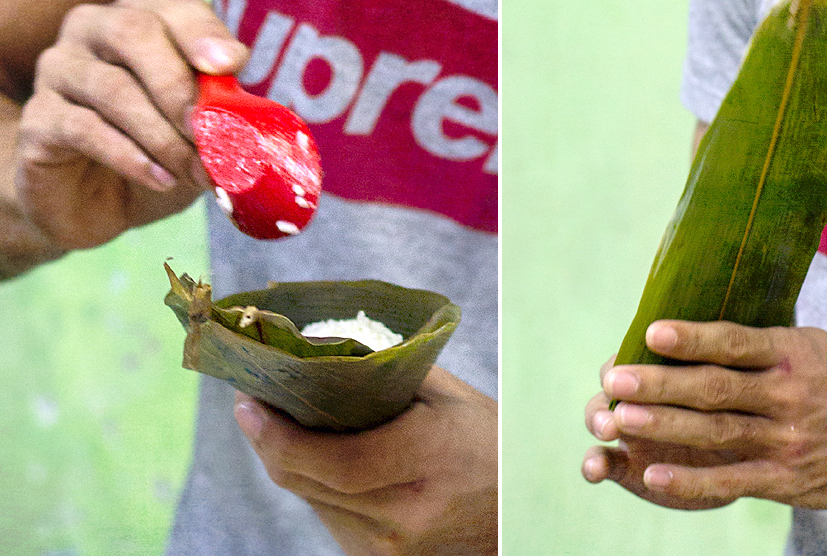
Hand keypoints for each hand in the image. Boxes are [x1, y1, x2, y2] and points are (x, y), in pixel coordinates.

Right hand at [15, 0, 247, 249]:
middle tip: (209, 132)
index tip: (231, 65)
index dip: (203, 32)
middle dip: (179, 86)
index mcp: (142, 18)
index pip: (174, 8)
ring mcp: (59, 70)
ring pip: (112, 88)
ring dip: (164, 136)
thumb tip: (256, 115)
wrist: (99, 201)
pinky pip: (83, 129)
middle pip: (134, 33)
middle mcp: (93, 30)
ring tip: (196, 172)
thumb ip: (224, 106)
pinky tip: (161, 178)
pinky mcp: (39, 120)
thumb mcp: (202, 125)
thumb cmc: (160, 149)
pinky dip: (130, 156)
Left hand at [234, 366, 497, 555]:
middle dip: (269, 441)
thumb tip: (325, 350)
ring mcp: (392, 547)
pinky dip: (316, 486)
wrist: (519, 513)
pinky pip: (330, 518)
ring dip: (288, 462)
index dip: (280, 435)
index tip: (248, 403)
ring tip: (280, 423)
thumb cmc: (490, 444)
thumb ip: (391, 376)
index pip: (335, 460)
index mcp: (429, 458)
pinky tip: (318, 459)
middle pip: (309, 481)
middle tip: (252, 404)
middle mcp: (406, 512)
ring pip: (312, 501)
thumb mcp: (453, 399)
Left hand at [582, 320, 826, 510]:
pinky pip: (732, 481)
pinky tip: (653, 476)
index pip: (734, 343)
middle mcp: (786, 396)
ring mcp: (786, 440)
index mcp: (788, 354)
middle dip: (661, 385)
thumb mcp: (808, 345)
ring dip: (665, 427)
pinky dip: (691, 481)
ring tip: (620, 421)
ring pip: (717, 433)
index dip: (692, 338)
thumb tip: (694, 319)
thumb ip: (758, 339)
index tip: (651, 332)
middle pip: (715, 389)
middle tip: (616, 381)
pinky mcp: (784, 479)